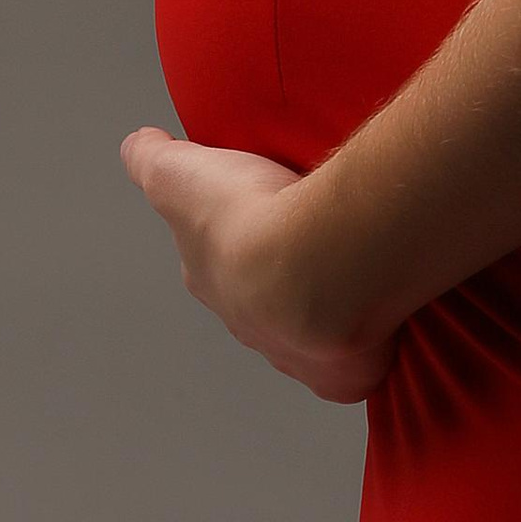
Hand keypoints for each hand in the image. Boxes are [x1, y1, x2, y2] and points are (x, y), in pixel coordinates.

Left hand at [119, 125, 397, 403]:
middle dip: (282, 273)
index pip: (212, 260)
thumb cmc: (252, 218)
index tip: (261, 209)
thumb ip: (152, 158)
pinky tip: (382, 317)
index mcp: (212, 279)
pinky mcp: (341, 376)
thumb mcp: (178, 173)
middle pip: (262, 298)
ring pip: (309, 331)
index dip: (232, 235)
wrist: (318, 267)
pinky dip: (367, 348)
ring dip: (327, 304)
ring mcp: (293, 355)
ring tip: (356, 267)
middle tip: (316, 237)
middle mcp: (247, 322)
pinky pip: (353, 366)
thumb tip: (138, 144)